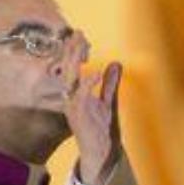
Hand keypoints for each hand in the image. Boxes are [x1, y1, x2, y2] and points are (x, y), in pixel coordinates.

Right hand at [63, 34, 122, 184]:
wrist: (102, 152)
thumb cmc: (102, 128)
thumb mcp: (109, 101)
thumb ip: (111, 83)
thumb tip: (115, 63)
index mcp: (76, 93)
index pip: (73, 67)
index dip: (75, 51)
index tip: (79, 34)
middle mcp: (70, 98)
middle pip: (68, 69)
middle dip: (72, 50)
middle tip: (77, 32)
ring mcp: (72, 106)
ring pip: (70, 78)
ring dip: (75, 61)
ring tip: (81, 44)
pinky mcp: (78, 115)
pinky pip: (80, 96)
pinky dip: (88, 83)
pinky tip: (96, 72)